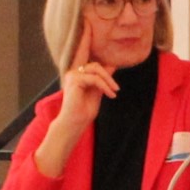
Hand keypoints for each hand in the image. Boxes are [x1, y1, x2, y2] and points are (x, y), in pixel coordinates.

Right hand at [32, 63, 121, 179]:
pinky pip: (95, 79)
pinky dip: (105, 86)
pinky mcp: (74, 80)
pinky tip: (111, 95)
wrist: (75, 123)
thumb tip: (113, 66)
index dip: (106, 68)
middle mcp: (73, 73)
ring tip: (115, 91)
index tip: (114, 81)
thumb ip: (103, 80)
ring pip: (96, 69)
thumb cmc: (84, 111)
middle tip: (116, 88)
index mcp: (78, 75)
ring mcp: (73, 76)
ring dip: (108, 80)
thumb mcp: (98, 91)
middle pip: (96, 66)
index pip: (94, 66)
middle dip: (109, 76)